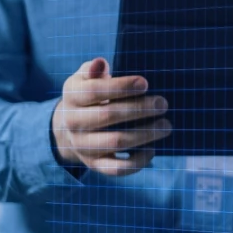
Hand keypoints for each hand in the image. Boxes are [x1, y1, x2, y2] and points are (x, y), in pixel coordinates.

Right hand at [51, 58, 170, 176]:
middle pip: (107, 116)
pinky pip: (116, 169)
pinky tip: (152, 149)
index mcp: (72, 97)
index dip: (121, 87)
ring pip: (115, 142)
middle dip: (139, 109)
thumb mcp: (83, 79)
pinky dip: (137, 162)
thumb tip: (101, 63)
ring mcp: (83, 146)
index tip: (145, 83)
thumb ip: (92, 70)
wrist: (67, 129)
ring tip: (166, 125)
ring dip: (145, 134)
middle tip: (162, 103)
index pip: (94, 91)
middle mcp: (74, 123)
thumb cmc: (86, 97)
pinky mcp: (94, 165)